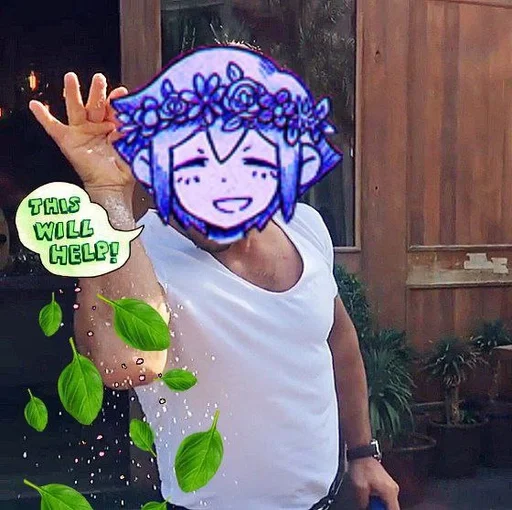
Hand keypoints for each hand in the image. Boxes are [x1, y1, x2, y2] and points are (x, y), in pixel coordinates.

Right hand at [29, 72, 134, 191]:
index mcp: (113, 127)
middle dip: (97, 91)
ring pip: (76, 109)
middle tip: (99, 78)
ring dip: (72, 93)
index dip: (117, 102)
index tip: (122, 93)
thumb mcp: (133, 150)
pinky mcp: (68, 142)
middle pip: (95, 105)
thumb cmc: (124, 171)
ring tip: (70, 78)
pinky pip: (53, 128)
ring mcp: (82, 133)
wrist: (112, 187)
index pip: (114, 110)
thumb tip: (130, 126)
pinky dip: (44, 117)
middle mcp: (96, 127)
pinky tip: (36, 105)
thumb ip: (132, 137)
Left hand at [348, 458, 399, 509]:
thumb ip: (364, 503)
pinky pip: (385, 497)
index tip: (376, 509)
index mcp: (390, 492)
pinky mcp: (387, 484)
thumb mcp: (359, 488)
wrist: (362, 453)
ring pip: (388, 503)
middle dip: (380, 508)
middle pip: (391, 507)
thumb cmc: (362, 467)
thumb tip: (365, 508)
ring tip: (368, 498)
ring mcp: (391, 486)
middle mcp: (394, 489)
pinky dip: (378, 499)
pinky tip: (369, 494)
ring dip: (379, 504)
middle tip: (370, 504)